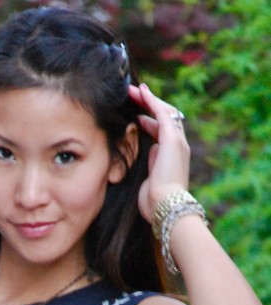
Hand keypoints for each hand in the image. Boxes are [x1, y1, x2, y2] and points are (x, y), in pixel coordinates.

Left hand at [128, 82, 190, 222]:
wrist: (165, 206)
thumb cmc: (154, 201)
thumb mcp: (150, 181)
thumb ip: (150, 166)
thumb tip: (149, 153)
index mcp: (172, 156)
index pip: (163, 132)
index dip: (150, 121)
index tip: (138, 115)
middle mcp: (178, 146)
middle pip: (165, 118)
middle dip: (149, 106)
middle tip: (133, 96)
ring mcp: (177, 141)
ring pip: (164, 112)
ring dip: (148, 100)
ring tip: (133, 91)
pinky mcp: (172, 139)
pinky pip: (162, 113)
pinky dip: (151, 101)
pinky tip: (141, 92)